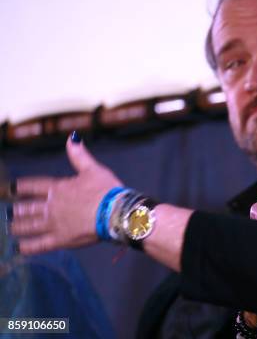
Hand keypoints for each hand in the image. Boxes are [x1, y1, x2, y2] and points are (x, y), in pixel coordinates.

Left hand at [11, 136, 121, 253]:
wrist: (116, 212)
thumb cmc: (106, 189)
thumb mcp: (93, 169)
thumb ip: (79, 155)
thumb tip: (72, 137)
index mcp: (58, 188)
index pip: (33, 186)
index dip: (21, 187)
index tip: (13, 188)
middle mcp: (52, 206)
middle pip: (27, 208)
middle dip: (18, 210)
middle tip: (12, 211)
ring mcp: (54, 224)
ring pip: (29, 226)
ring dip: (18, 226)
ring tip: (12, 227)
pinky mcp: (61, 240)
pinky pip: (39, 244)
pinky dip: (28, 246)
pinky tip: (20, 247)